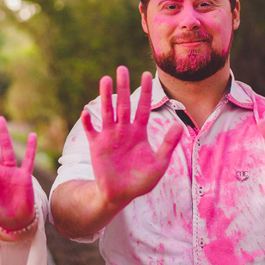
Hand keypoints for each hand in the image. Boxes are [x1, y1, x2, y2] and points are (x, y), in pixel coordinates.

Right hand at [84, 66, 183, 210]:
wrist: (120, 195)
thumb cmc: (140, 180)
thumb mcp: (159, 164)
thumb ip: (168, 145)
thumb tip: (178, 125)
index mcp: (139, 132)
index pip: (143, 107)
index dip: (145, 92)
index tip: (147, 75)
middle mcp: (124, 130)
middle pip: (124, 104)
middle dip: (123, 87)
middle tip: (122, 68)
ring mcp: (109, 136)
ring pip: (107, 112)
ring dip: (105, 97)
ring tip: (105, 80)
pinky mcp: (97, 145)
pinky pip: (91, 131)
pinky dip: (88, 122)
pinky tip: (86, 113)